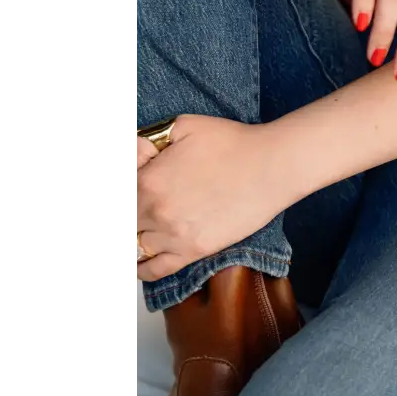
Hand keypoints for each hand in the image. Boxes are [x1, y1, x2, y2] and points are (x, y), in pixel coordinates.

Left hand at [134, 115, 282, 280]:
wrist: (271, 166)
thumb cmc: (233, 143)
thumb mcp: (184, 125)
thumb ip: (149, 140)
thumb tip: (137, 154)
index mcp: (148, 179)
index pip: (126, 189)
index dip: (137, 182)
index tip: (149, 180)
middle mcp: (155, 210)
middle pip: (131, 217)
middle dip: (139, 208)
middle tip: (160, 199)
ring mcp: (173, 234)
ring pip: (137, 243)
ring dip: (142, 233)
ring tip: (152, 226)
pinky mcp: (194, 250)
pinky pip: (155, 269)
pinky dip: (143, 270)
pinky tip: (141, 265)